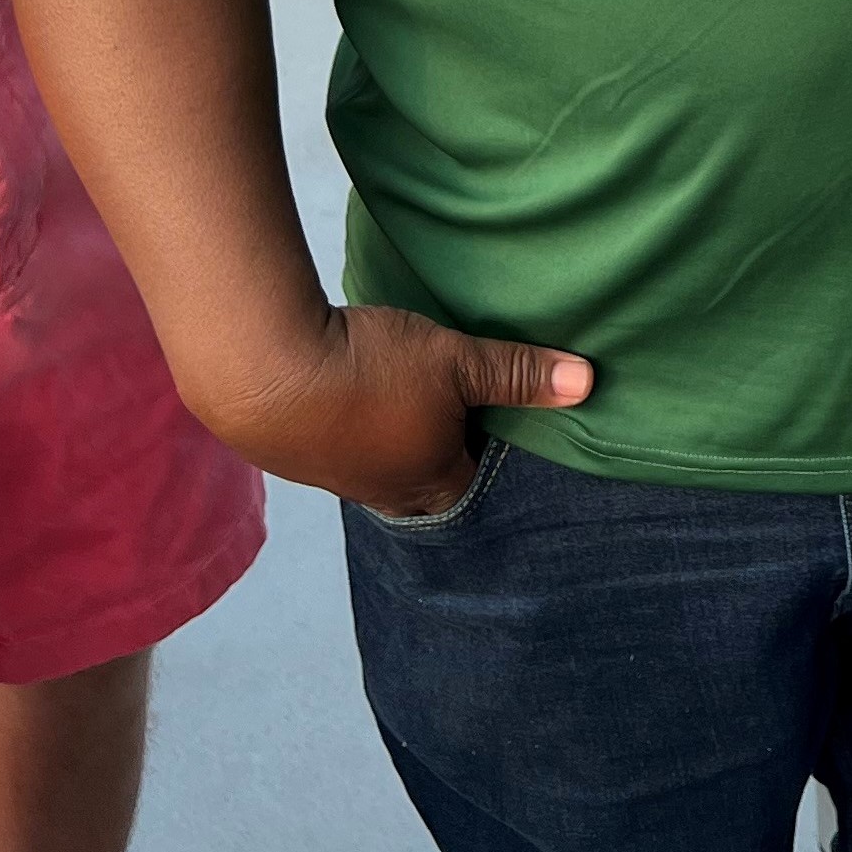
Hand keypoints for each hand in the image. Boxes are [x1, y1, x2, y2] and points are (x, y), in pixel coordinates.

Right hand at [192, 302, 592, 519]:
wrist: (264, 370)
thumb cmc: (370, 370)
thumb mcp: (455, 360)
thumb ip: (517, 372)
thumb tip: (587, 383)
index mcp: (427, 483)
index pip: (474, 486)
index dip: (490, 457)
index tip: (499, 427)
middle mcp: (379, 492)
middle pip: (423, 486)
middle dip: (441, 458)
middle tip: (454, 422)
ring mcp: (330, 476)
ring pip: (374, 468)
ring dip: (389, 441)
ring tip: (400, 406)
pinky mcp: (289, 450)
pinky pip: (331, 446)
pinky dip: (345, 426)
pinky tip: (343, 397)